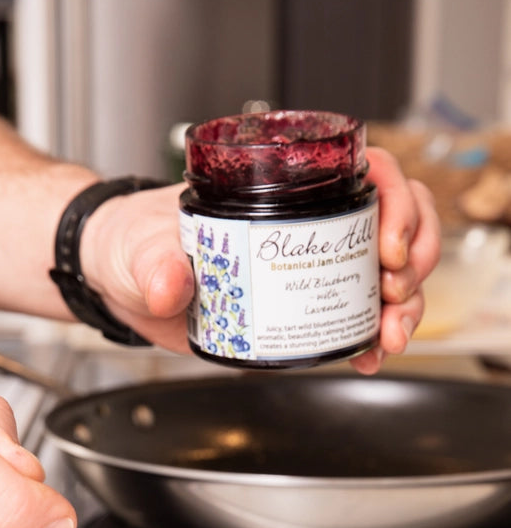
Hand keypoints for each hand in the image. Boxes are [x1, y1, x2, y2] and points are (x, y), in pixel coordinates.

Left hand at [81, 155, 440, 368]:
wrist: (115, 282)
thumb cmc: (129, 240)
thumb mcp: (139, 247)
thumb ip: (154, 265)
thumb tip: (173, 284)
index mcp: (276, 189)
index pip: (364, 171)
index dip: (394, 200)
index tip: (387, 243)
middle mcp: (300, 226)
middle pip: (390, 224)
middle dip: (411, 259)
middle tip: (393, 293)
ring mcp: (300, 270)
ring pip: (381, 275)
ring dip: (401, 306)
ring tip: (389, 334)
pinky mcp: (290, 312)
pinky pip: (347, 320)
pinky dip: (367, 339)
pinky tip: (369, 355)